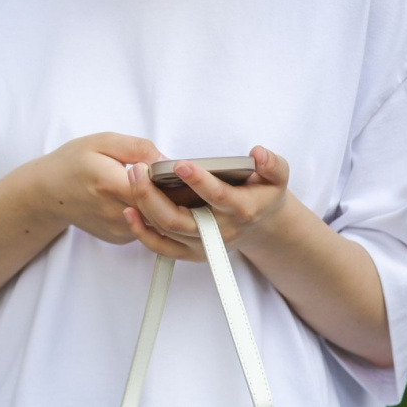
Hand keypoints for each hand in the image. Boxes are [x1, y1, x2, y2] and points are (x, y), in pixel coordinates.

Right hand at [39, 132, 162, 244]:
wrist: (49, 192)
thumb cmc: (74, 162)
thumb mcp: (103, 141)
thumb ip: (138, 148)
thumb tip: (168, 160)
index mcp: (110, 184)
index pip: (155, 190)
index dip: (170, 180)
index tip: (174, 168)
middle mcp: (115, 212)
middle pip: (160, 209)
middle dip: (173, 195)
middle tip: (175, 178)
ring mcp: (117, 229)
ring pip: (156, 221)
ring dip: (163, 206)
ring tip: (159, 187)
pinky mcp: (119, 238)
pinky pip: (146, 227)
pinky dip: (150, 215)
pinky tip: (143, 199)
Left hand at [123, 146, 290, 260]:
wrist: (261, 226)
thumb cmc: (264, 195)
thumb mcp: (277, 177)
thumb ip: (271, 164)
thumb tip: (257, 153)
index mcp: (241, 209)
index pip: (217, 196)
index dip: (198, 180)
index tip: (179, 163)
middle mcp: (220, 231)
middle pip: (180, 219)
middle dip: (154, 194)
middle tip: (138, 169)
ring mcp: (203, 245)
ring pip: (167, 231)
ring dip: (144, 206)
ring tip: (132, 178)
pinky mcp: (190, 253)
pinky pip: (161, 248)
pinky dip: (142, 232)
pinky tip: (129, 211)